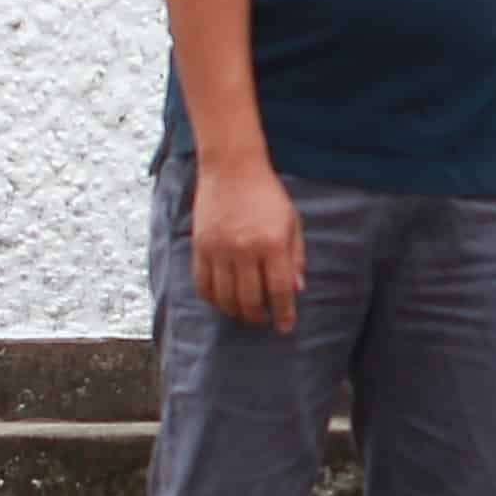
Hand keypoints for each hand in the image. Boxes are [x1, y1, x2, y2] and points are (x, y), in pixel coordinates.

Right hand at [185, 157, 302, 333]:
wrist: (232, 169)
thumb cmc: (267, 195)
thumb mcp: (292, 223)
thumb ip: (295, 257)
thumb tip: (296, 291)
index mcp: (272, 243)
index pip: (278, 290)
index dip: (283, 313)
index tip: (285, 326)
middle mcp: (244, 250)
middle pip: (249, 299)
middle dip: (258, 316)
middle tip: (264, 321)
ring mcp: (218, 250)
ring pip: (224, 297)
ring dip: (236, 312)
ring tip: (245, 313)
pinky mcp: (200, 247)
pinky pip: (202, 285)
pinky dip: (212, 300)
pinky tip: (223, 301)